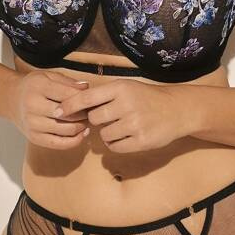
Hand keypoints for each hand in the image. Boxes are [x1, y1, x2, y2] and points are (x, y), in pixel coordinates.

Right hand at [10, 71, 91, 148]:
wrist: (12, 99)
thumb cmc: (34, 87)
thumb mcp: (49, 76)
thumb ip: (68, 82)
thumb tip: (87, 88)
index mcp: (38, 87)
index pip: (68, 95)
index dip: (84, 98)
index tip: (90, 99)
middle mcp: (33, 106)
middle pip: (69, 114)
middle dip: (84, 113)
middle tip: (90, 111)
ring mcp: (32, 124)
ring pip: (66, 130)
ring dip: (81, 126)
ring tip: (85, 120)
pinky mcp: (34, 138)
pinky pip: (59, 144)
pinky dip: (74, 141)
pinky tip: (81, 133)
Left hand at [52, 78, 187, 152]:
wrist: (177, 110)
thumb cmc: (147, 98)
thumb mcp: (126, 88)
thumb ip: (103, 95)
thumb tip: (72, 105)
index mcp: (121, 88)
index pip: (87, 97)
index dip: (69, 105)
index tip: (57, 112)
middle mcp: (126, 105)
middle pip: (94, 118)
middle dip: (97, 120)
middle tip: (110, 117)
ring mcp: (134, 124)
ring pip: (104, 134)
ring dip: (108, 133)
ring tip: (122, 126)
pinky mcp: (141, 141)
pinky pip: (115, 147)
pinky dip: (116, 143)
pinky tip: (127, 136)